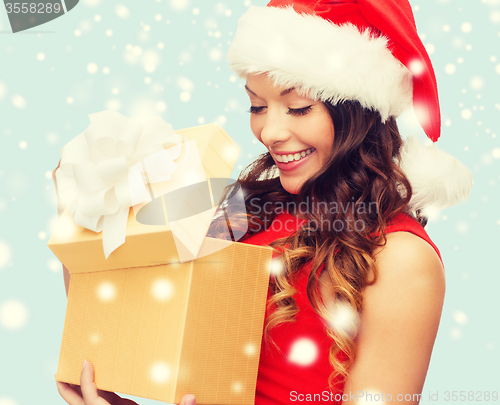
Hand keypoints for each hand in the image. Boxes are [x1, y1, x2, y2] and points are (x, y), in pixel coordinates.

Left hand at [55, 359, 196, 404]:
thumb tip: (193, 397)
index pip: (90, 398)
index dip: (84, 380)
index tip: (84, 361)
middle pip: (75, 401)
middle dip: (65, 385)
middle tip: (61, 363)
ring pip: (85, 400)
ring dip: (78, 384)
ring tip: (78, 363)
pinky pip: (100, 397)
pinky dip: (96, 385)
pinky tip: (102, 372)